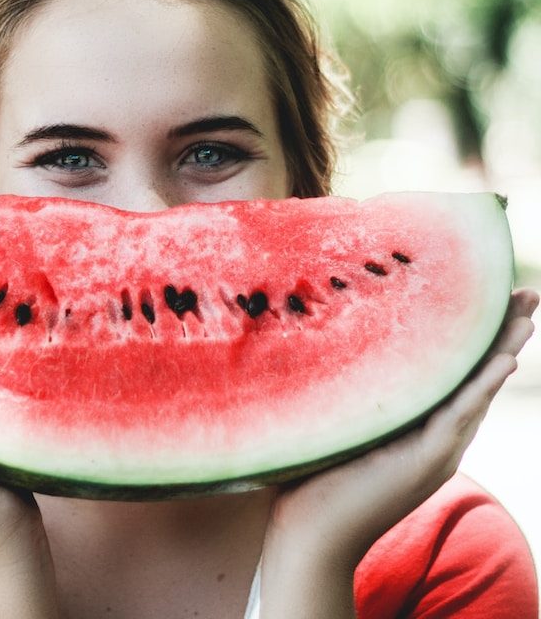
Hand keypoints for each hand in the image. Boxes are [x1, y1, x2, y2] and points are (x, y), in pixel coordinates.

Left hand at [260, 288, 537, 616]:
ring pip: (477, 390)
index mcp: (419, 427)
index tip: (489, 296)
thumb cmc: (313, 478)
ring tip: (526, 313)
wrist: (310, 536)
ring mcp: (436, 451)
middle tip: (526, 293)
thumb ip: (352, 391)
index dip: (475, 337)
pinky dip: (482, 386)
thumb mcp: (341, 422)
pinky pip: (459, 416)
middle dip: (502, 333)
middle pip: (476, 375)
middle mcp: (437, 437)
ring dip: (503, 349)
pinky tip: (504, 358)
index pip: (456, 373)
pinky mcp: (426, 462)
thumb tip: (329, 339)